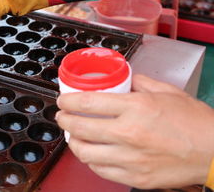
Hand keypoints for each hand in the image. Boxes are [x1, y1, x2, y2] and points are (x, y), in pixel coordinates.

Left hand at [55, 74, 213, 188]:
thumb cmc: (194, 122)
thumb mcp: (167, 92)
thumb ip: (139, 83)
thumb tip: (122, 80)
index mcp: (136, 108)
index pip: (88, 103)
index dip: (68, 102)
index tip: (62, 101)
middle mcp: (129, 134)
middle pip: (80, 128)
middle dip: (64, 121)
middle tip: (62, 117)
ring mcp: (130, 159)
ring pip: (86, 153)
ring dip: (74, 143)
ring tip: (74, 136)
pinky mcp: (135, 178)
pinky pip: (101, 171)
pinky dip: (91, 161)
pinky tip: (92, 153)